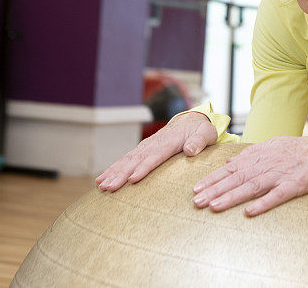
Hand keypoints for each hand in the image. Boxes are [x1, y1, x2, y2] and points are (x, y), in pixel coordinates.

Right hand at [95, 111, 217, 191]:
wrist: (191, 120)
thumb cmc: (201, 130)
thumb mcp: (206, 133)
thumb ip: (199, 141)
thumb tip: (190, 150)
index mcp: (170, 141)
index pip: (155, 156)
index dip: (144, 168)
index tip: (133, 179)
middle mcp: (154, 143)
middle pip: (135, 160)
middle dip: (121, 174)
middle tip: (109, 188)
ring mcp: (146, 146)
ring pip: (127, 160)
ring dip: (113, 173)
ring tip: (101, 186)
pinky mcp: (142, 150)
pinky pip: (126, 160)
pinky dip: (113, 169)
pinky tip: (101, 180)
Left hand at [192, 135, 307, 216]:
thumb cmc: (296, 150)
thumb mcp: (271, 145)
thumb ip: (249, 154)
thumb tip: (229, 161)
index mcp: (258, 157)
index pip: (230, 169)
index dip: (212, 179)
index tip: (196, 189)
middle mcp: (265, 166)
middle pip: (236, 179)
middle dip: (214, 190)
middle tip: (196, 201)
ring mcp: (279, 176)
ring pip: (251, 187)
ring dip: (231, 197)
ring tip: (214, 207)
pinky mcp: (293, 186)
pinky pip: (276, 196)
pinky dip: (262, 204)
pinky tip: (249, 212)